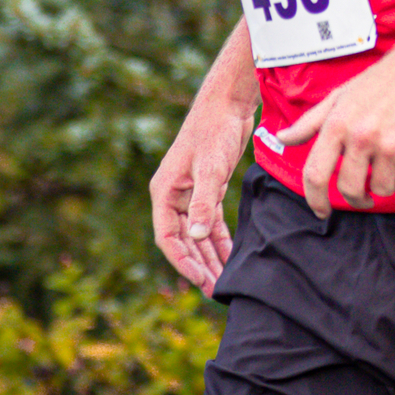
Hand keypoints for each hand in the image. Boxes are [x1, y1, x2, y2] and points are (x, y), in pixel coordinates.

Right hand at [150, 92, 252, 294]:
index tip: (199, 280)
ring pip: (198, 234)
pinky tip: (230, 257)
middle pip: (184, 240)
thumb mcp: (209, 168)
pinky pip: (211, 222)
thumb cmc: (214, 131)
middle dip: (198, 265)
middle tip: (214, 290)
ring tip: (223, 281)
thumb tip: (196, 236)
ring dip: (210, 256)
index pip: (167, 237)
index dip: (182, 261)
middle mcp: (174, 196)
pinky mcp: (208, 188)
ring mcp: (190, 193)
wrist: (228, 103)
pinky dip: (220, 240)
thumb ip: (203, 202)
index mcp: (164, 192)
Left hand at [270, 29, 394, 216]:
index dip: (315, 200)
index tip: (322, 211)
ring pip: (382, 189)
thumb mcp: (340, 96)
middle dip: (356, 198)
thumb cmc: (382, 80)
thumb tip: (281, 138)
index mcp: (338, 124)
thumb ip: (310, 122)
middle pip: (349, 189)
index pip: (315, 175)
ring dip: (386, 182)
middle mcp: (361, 136)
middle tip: (364, 194)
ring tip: (392, 160)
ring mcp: (391, 144)